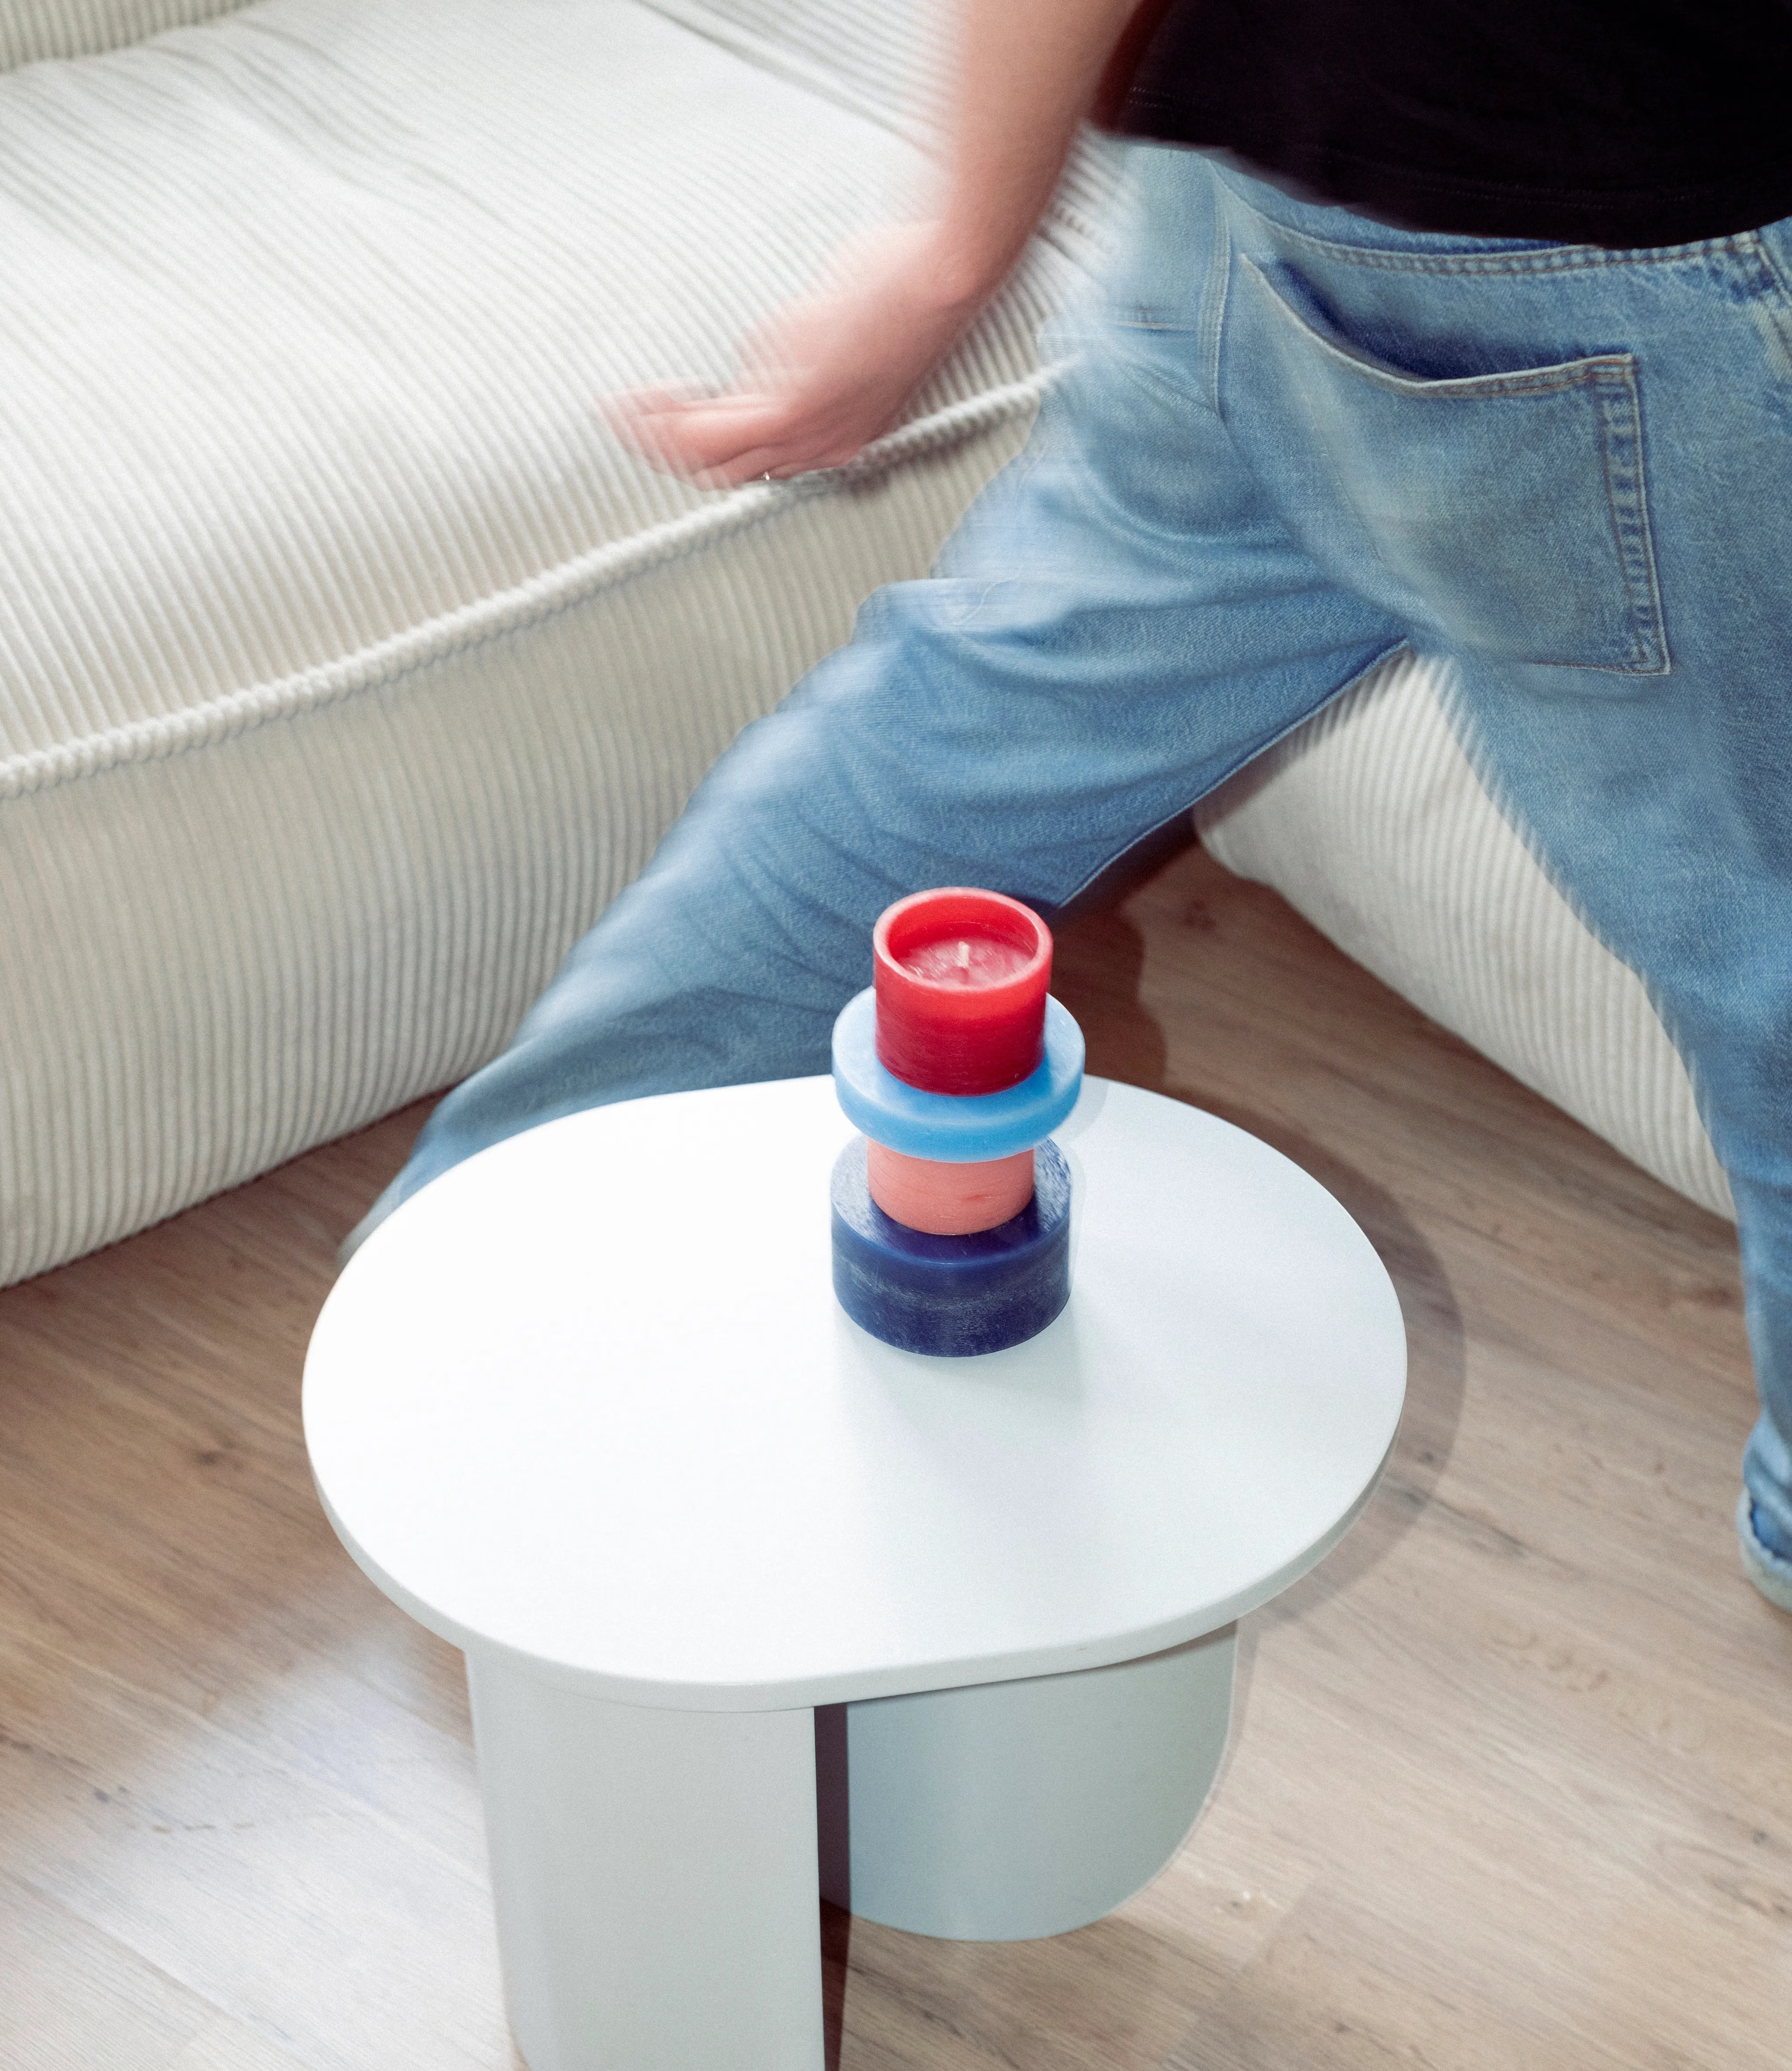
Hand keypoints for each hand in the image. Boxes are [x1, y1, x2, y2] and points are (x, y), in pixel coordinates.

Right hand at [606, 223, 988, 486]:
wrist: (943, 276)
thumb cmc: (911, 284)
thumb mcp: (851, 326)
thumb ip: (806, 348)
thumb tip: (767, 350)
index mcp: (839, 433)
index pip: (756, 462)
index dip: (706, 444)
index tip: (671, 415)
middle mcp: (821, 444)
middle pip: (723, 473)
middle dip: (667, 449)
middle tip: (632, 419)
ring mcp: (807, 430)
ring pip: (708, 461)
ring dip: (656, 437)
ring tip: (625, 407)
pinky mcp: (794, 408)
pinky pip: (710, 434)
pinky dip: (665, 421)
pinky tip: (641, 399)